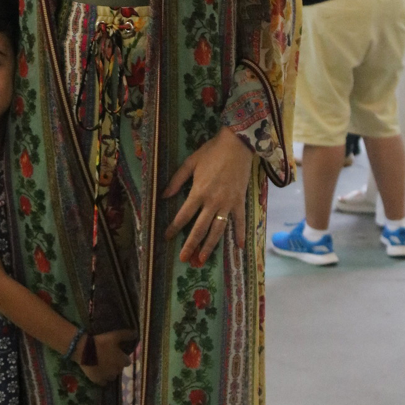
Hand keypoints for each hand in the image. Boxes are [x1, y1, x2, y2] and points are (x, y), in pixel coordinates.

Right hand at [79, 329, 134, 384]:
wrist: (83, 349)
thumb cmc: (101, 342)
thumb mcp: (115, 335)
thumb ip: (126, 335)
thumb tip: (136, 334)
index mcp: (122, 361)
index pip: (127, 362)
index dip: (123, 358)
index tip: (118, 354)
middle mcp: (116, 371)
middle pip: (119, 369)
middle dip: (116, 365)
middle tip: (110, 358)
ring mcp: (106, 377)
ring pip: (112, 376)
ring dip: (110, 372)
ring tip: (104, 365)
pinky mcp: (97, 380)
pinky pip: (103, 382)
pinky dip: (102, 378)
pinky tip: (99, 372)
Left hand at [163, 126, 251, 264]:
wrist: (237, 144)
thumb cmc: (212, 152)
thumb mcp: (190, 163)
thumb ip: (176, 180)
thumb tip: (164, 196)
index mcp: (198, 192)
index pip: (183, 215)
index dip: (174, 228)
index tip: (167, 237)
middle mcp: (212, 202)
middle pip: (199, 228)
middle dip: (190, 245)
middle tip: (184, 259)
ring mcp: (228, 204)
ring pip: (218, 229)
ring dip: (210, 245)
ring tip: (203, 258)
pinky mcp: (240, 201)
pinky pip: (239, 221)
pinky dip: (240, 234)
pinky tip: (239, 247)